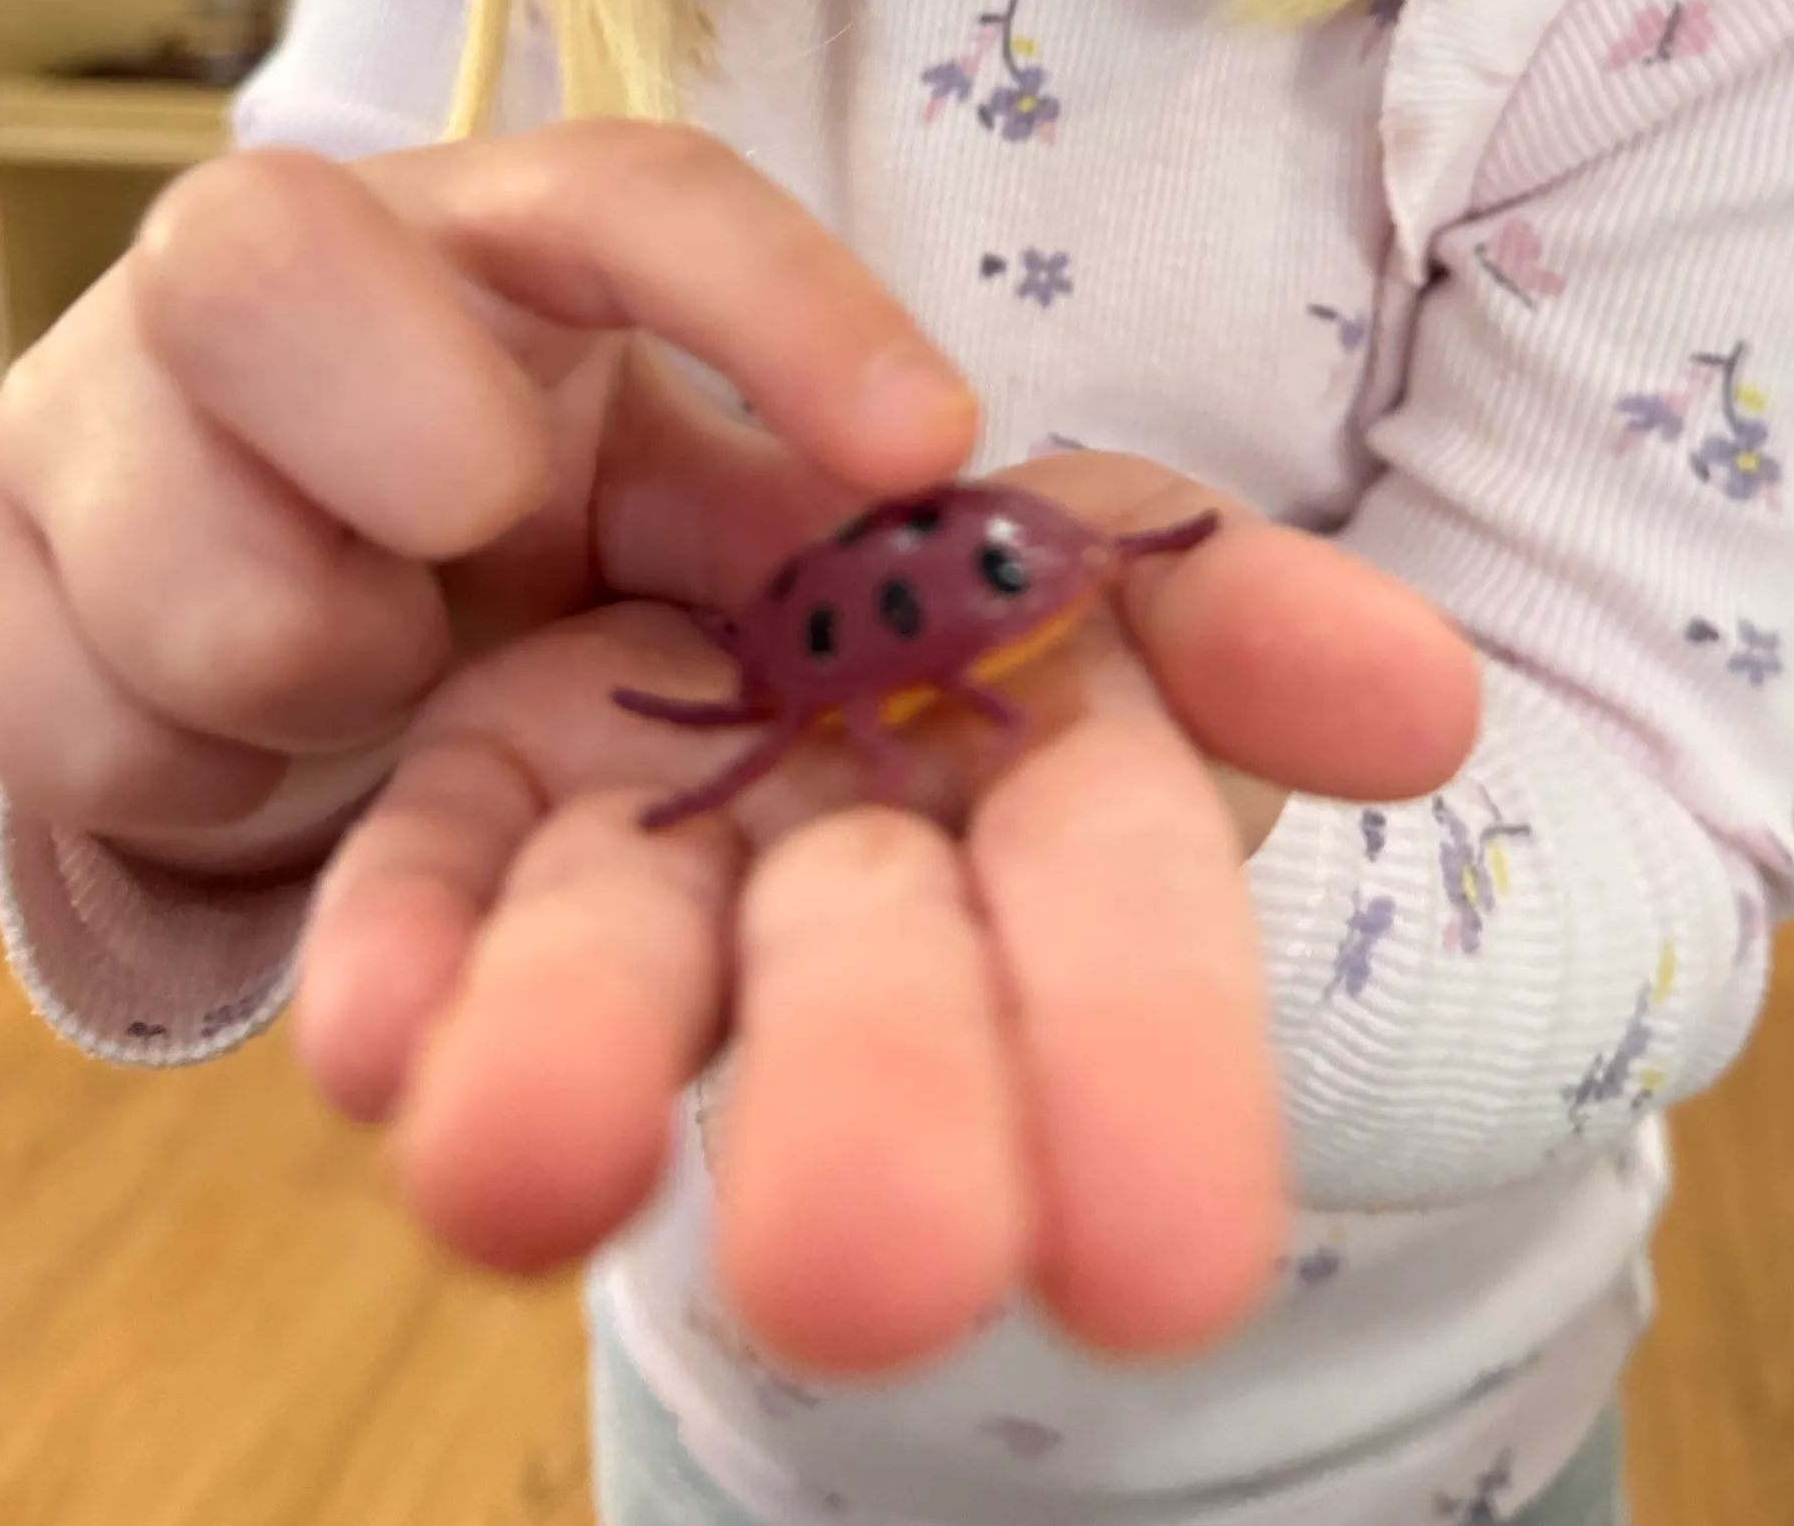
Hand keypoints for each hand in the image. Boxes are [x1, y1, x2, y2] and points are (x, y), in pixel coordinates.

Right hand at [0, 122, 977, 883]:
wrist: (267, 635)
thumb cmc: (506, 540)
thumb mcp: (664, 525)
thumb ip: (802, 536)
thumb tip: (999, 576)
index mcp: (493, 231)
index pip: (631, 194)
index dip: (782, 299)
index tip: (929, 444)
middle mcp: (276, 261)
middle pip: (264, 250)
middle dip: (397, 426)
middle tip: (484, 533)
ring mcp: (94, 398)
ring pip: (195, 569)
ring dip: (334, 680)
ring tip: (385, 662)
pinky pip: (81, 720)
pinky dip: (213, 776)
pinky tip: (260, 727)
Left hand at [292, 442, 1478, 1376]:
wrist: (717, 521)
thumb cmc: (973, 575)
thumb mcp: (1128, 574)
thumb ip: (1243, 620)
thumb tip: (1429, 703)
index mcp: (1040, 790)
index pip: (1114, 911)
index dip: (1138, 1054)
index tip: (1156, 1261)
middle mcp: (846, 858)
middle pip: (867, 969)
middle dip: (874, 1092)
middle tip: (858, 1271)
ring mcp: (650, 846)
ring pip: (625, 946)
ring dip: (577, 1048)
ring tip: (511, 1170)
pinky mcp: (471, 802)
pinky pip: (431, 873)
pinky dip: (407, 948)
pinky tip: (364, 1032)